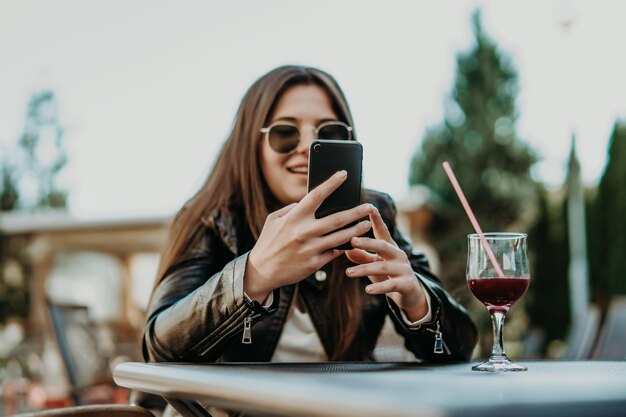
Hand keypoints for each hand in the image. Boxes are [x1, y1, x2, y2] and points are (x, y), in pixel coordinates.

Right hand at [246, 170, 374, 301]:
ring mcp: (311, 249)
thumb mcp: (274, 220)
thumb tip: (308, 202)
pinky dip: (343, 247)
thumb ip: (292, 209)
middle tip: (370, 206)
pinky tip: (353, 242)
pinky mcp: (314, 263)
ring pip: (341, 237)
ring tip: (367, 223)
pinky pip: (334, 252)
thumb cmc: (268, 242)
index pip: (317, 195)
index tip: (344, 174)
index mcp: (294, 217)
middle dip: (357, 211)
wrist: (261, 271)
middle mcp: (304, 232)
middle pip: (338, 219)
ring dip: (357, 230)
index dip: (332, 183)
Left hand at [345, 207, 428, 321]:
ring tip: (348, 273)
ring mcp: (404, 269)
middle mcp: (398, 255)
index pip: (383, 231)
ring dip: (364, 269)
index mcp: (390, 247)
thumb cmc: (389, 275)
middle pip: (382, 245)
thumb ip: (362, 257)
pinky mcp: (406, 284)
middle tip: (352, 240)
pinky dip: (379, 288)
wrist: (411, 294)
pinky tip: (367, 290)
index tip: (370, 207)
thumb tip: (346, 249)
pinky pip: (391, 285)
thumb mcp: (375, 264)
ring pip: (383, 267)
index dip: (377, 220)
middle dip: (367, 242)